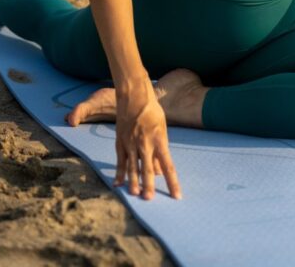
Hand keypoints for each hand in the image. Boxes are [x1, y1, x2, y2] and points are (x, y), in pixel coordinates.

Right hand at [114, 78, 181, 199]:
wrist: (134, 96)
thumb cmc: (152, 112)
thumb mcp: (161, 128)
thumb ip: (160, 151)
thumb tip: (160, 172)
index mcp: (159, 140)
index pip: (168, 165)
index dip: (172, 182)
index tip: (176, 196)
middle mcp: (145, 143)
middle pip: (147, 168)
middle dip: (148, 184)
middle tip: (149, 199)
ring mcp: (131, 143)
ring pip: (132, 166)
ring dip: (133, 182)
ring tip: (134, 195)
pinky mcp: (120, 142)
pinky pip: (120, 161)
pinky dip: (119, 173)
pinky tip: (117, 185)